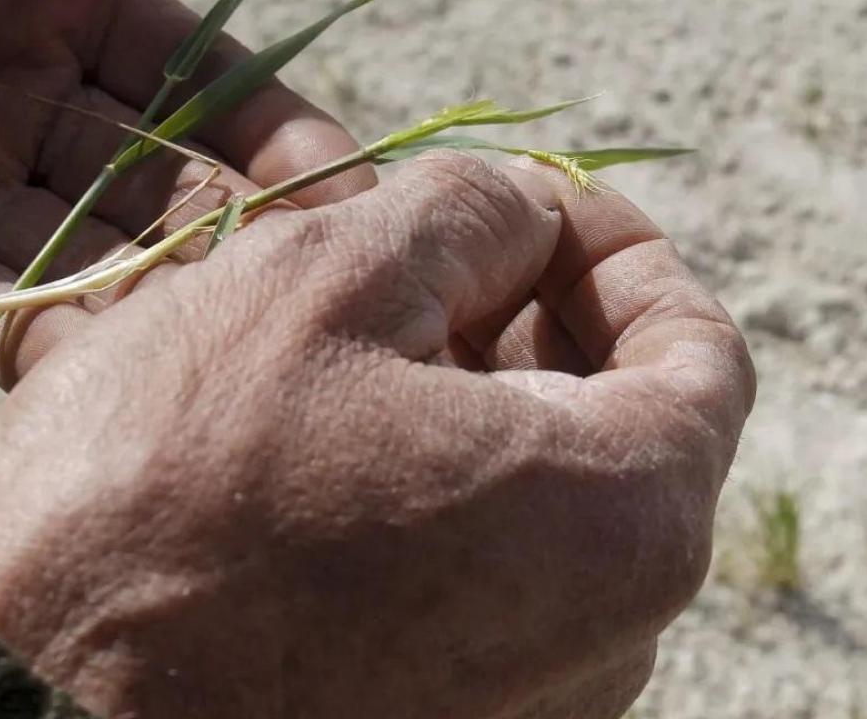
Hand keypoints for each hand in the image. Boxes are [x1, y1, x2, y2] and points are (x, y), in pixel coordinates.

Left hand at [0, 0, 372, 380]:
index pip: (194, 74)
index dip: (276, 131)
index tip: (357, 192)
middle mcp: (2, 90)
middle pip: (154, 179)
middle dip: (237, 237)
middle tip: (329, 302)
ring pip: (75, 257)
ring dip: (153, 305)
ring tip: (241, 356)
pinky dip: (30, 344)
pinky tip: (109, 381)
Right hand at [0, 152, 755, 718]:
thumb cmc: (164, 494)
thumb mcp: (320, 280)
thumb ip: (468, 215)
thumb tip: (529, 216)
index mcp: (623, 521)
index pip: (702, 352)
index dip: (624, 248)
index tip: (542, 199)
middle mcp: (610, 645)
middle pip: (621, 434)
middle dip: (539, 318)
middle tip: (431, 250)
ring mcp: (528, 713)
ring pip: (538, 513)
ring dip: (473, 402)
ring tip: (359, 335)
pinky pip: (476, 591)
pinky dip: (432, 497)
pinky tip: (324, 447)